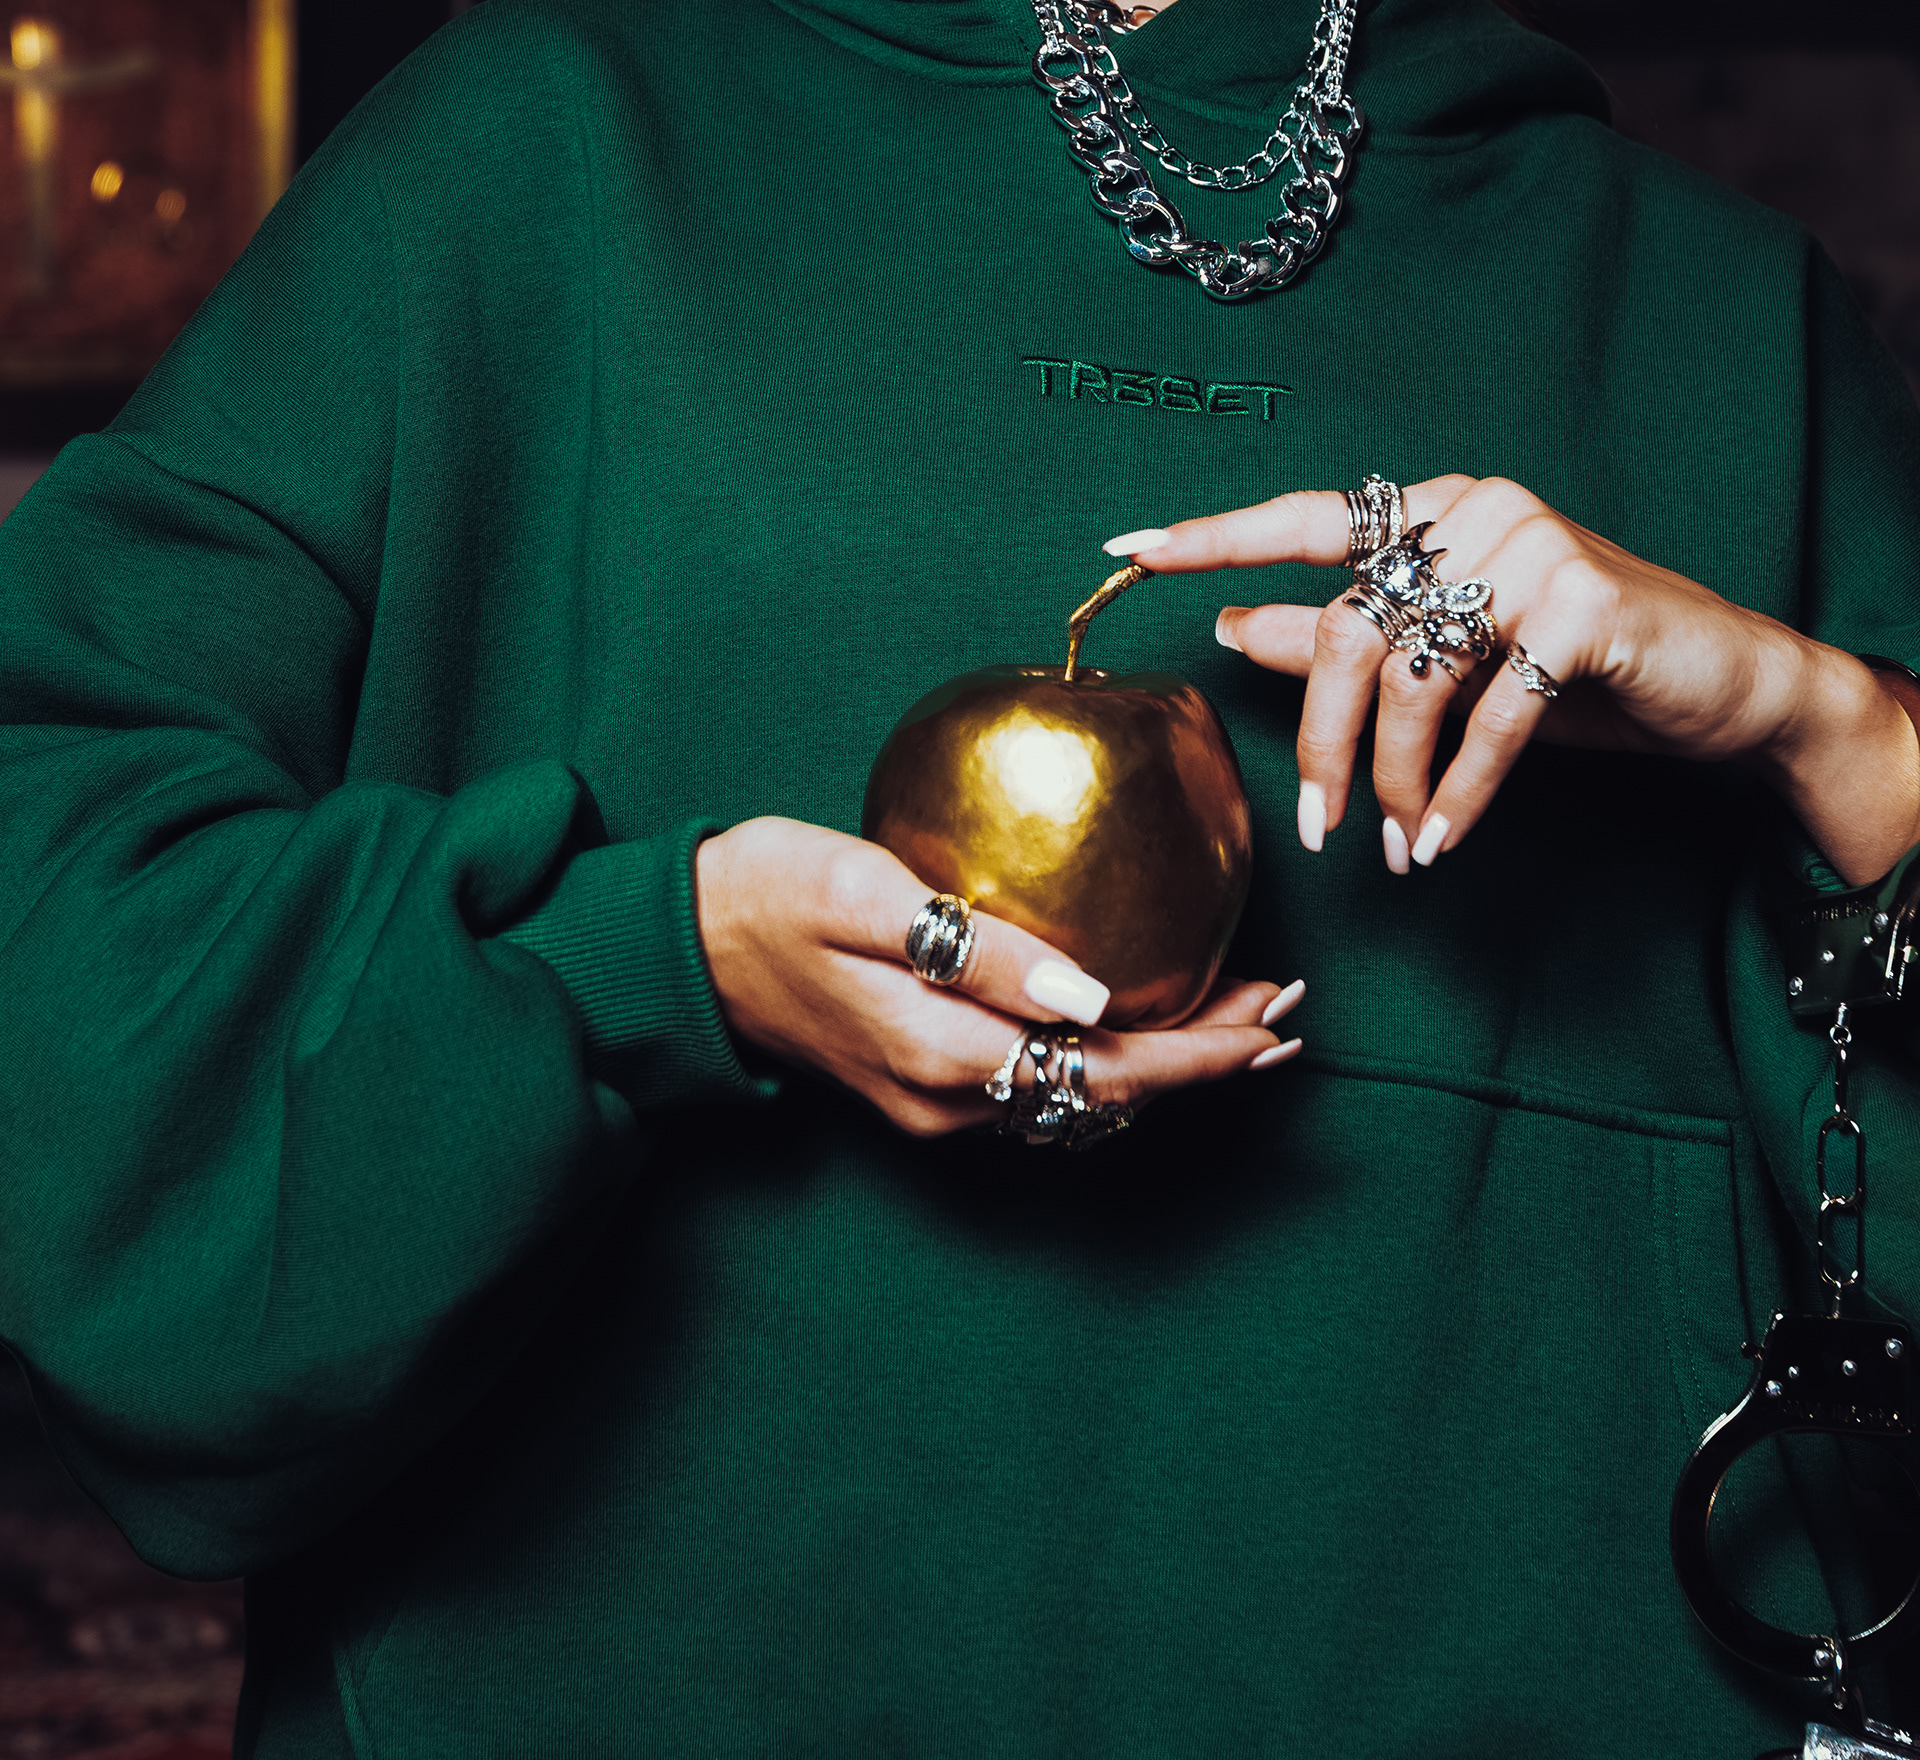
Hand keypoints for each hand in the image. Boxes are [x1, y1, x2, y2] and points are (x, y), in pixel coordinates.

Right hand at [694, 818, 1302, 1136]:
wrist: (684, 945)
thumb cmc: (769, 891)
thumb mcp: (863, 894)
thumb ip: (975, 947)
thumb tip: (1090, 997)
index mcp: (942, 1054)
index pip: (1106, 1067)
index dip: (1201, 1050)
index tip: (1274, 1015)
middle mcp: (949, 1103)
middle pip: (1108, 1097)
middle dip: (1207, 1059)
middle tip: (1289, 1012)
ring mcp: (935, 1109)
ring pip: (1079, 1100)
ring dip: (1167, 1063)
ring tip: (1245, 1017)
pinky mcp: (924, 1089)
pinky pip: (1043, 1089)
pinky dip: (1111, 1059)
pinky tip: (1143, 1019)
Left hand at [1107, 477, 1919, 887]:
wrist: (1728, 686)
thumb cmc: (1579, 672)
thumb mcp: (1451, 661)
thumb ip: (1343, 639)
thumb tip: (1230, 628)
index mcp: (1434, 508)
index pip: (1304, 518)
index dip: (1214, 538)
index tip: (1126, 555)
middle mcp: (1477, 509)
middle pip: (1349, 627)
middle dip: (1326, 742)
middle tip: (1324, 828)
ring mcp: (1535, 546)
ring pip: (1414, 677)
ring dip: (1397, 780)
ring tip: (1399, 843)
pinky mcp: (1585, 604)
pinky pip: (1490, 714)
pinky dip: (1460, 792)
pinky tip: (1443, 842)